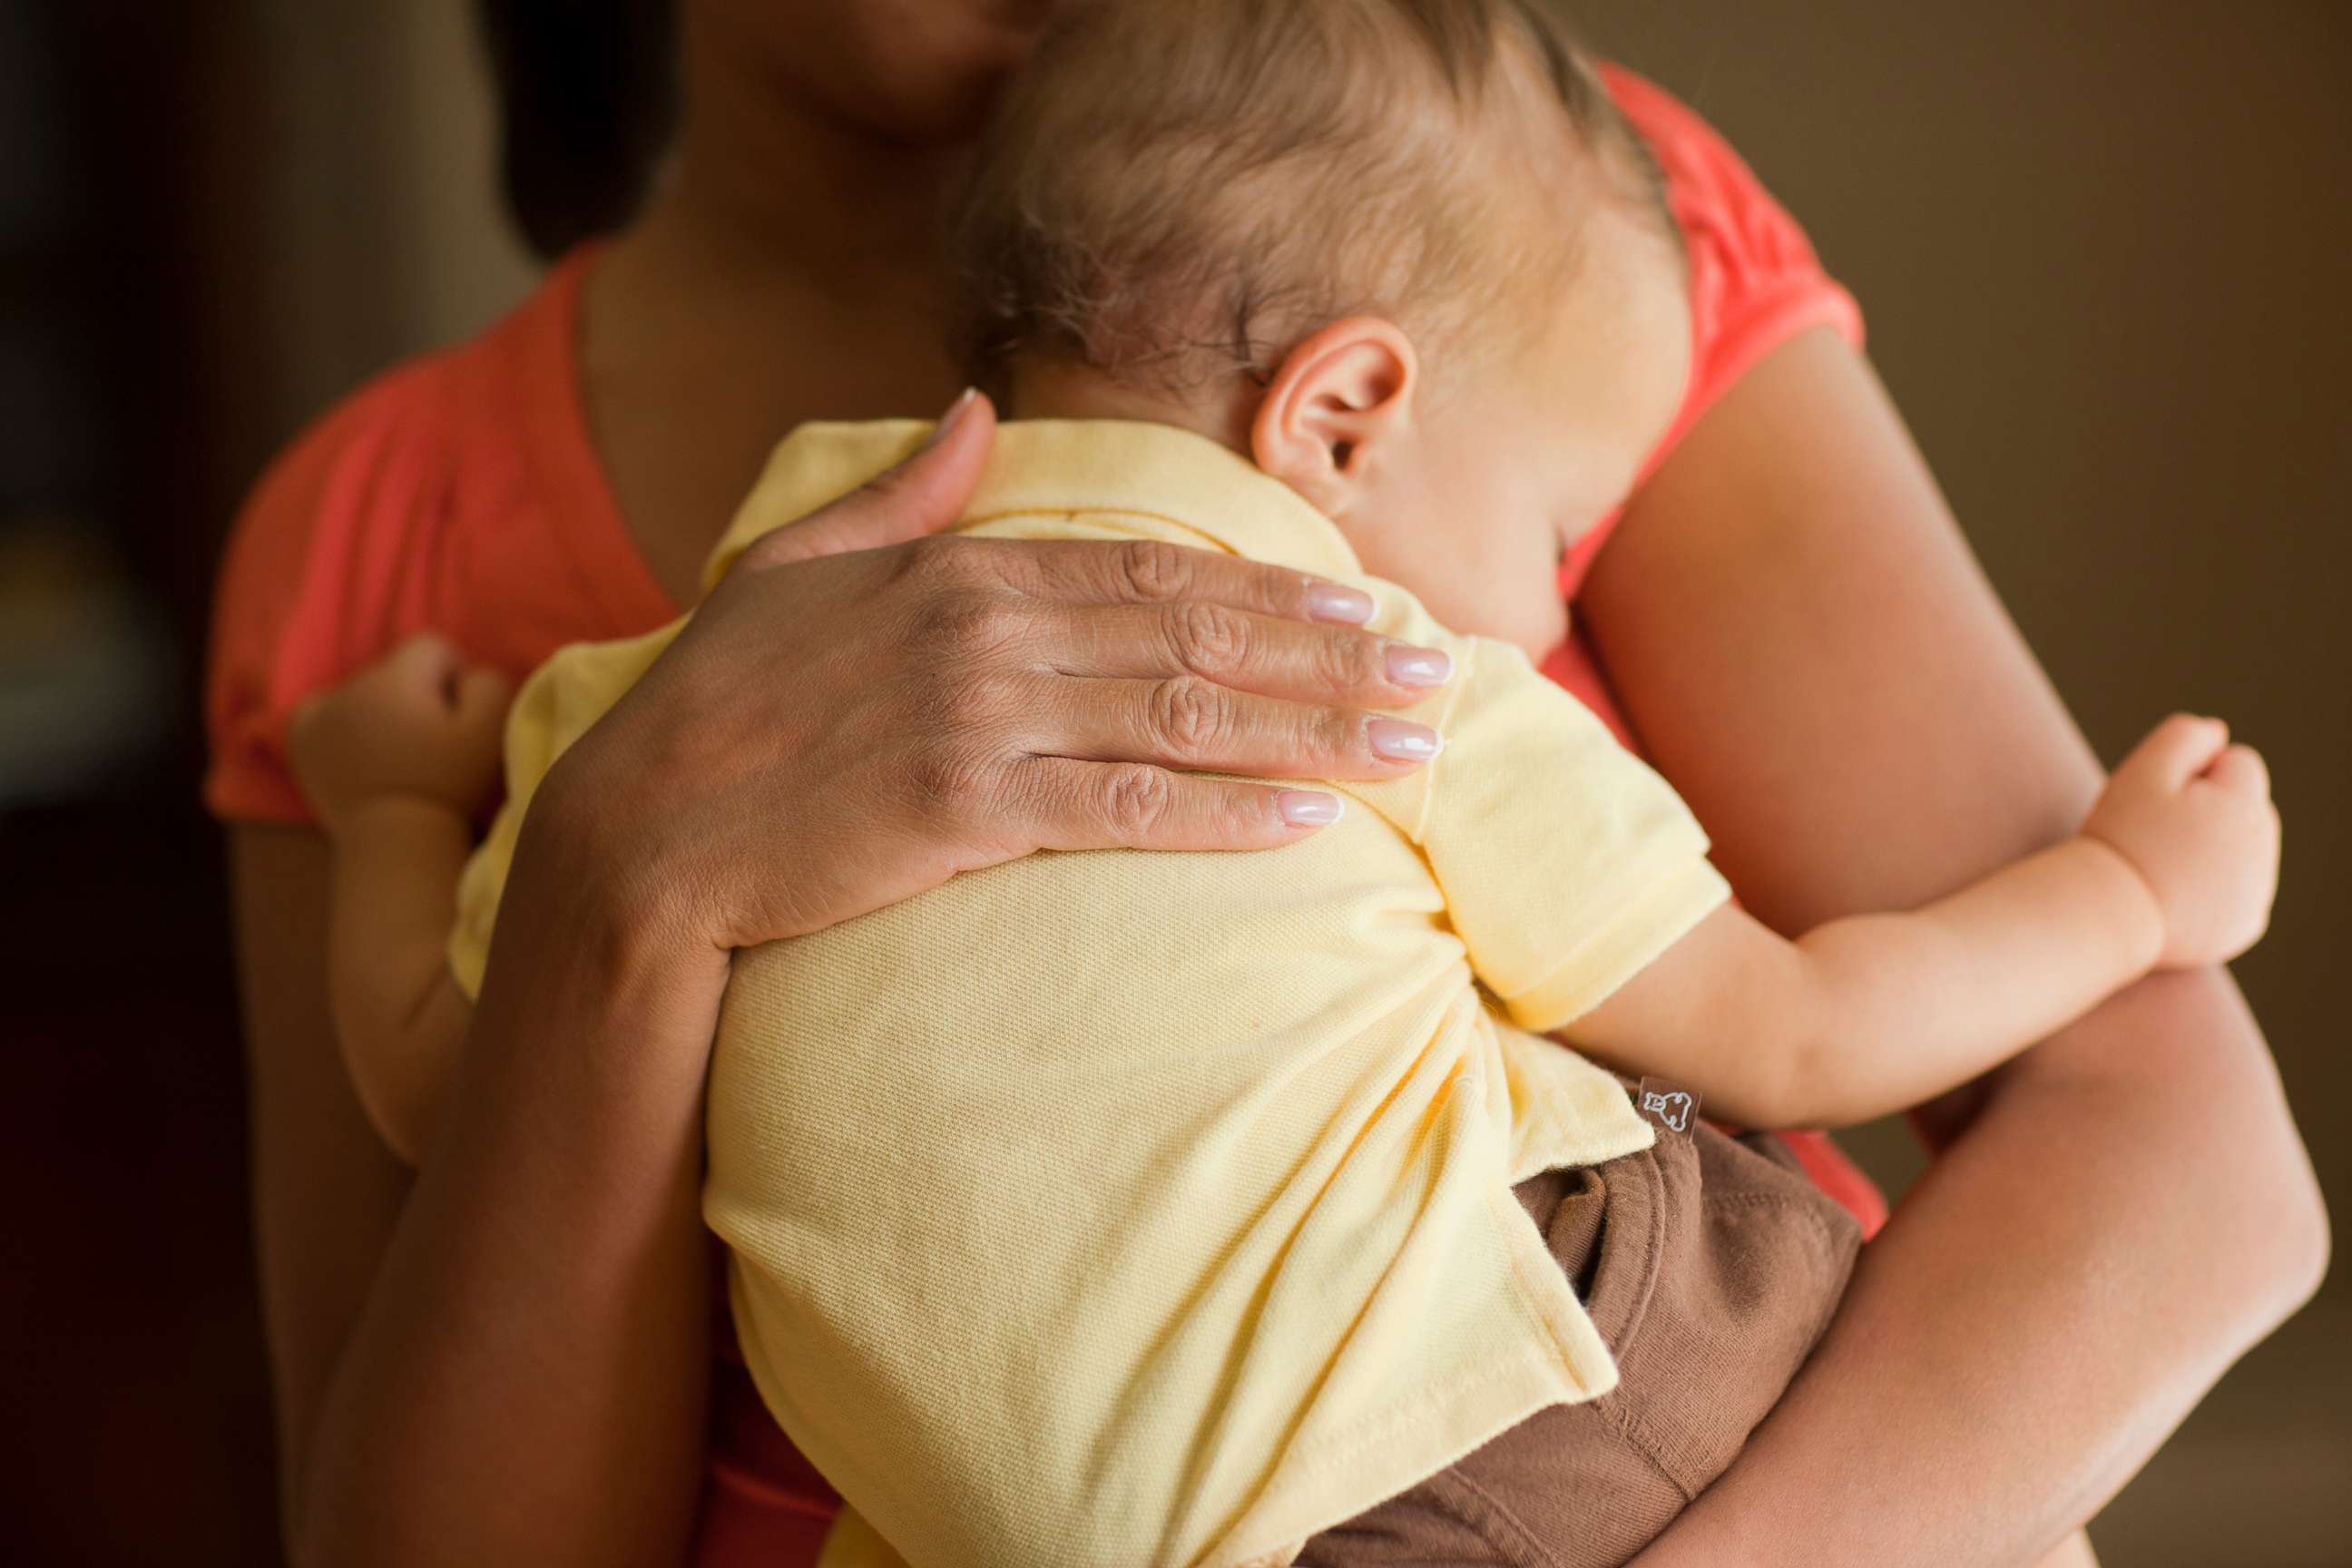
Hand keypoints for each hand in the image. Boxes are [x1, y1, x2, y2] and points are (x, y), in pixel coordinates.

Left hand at [289, 633, 514, 830]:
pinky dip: (339, 720)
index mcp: (395, 678)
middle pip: (396, 670)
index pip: (432, 647)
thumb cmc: (450, 785)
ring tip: (400, 754)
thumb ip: (489, 682)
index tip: (457, 719)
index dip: (453, 678)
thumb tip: (466, 674)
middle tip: (432, 744)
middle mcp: (352, 686)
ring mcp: (321, 713)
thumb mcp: (492, 729)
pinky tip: (358, 745)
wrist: (396, 840)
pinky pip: (321, 709)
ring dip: (384, 710)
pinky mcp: (303, 740)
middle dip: (418, 695)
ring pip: (364, 691)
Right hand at [523, 390, 1454, 965]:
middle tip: (1432, 679)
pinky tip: (1304, 820)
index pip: (1151, 569)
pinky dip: (1220, 814)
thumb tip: (976, 413)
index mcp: (959, 570)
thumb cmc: (715, 708)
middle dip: (1327, 660)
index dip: (1268, 586)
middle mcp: (985, 632)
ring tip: (1408, 749)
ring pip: (1184, 718)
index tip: (1359, 601)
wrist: (635, 837)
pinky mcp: (962, 813)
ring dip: (1310, 731)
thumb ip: (899, 493)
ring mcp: (977, 721)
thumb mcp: (794, 568)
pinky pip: (1123, 810)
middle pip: (1197, 638)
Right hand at [2082, 713, 2279, 966]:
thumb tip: (2218, 732)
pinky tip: (2177, 894)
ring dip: (2215, 846)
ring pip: (2245, 849)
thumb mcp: (2141, 773)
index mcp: (2244, 806)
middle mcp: (2262, 849)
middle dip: (2214, 808)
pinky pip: (2238, 892)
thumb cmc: (2119, 839)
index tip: (2159, 799)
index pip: (2239, 762)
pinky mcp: (2244, 925)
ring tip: (2165, 865)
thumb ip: (2183, 738)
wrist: (2106, 917)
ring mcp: (2257, 891)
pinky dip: (2215, 888)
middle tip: (2158, 833)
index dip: (2195, 772)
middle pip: (2249, 806)